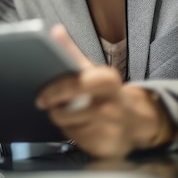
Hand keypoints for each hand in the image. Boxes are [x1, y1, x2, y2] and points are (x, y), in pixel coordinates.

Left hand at [35, 24, 175, 157]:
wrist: (135, 119)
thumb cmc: (106, 91)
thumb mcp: (92, 69)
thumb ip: (71, 51)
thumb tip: (55, 30)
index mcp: (107, 80)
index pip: (74, 85)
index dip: (54, 92)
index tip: (42, 96)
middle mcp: (111, 105)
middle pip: (66, 112)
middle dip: (55, 109)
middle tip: (49, 105)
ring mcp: (110, 128)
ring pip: (68, 127)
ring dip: (64, 122)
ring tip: (71, 113)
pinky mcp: (107, 147)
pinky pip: (77, 141)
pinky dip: (73, 134)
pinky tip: (82, 126)